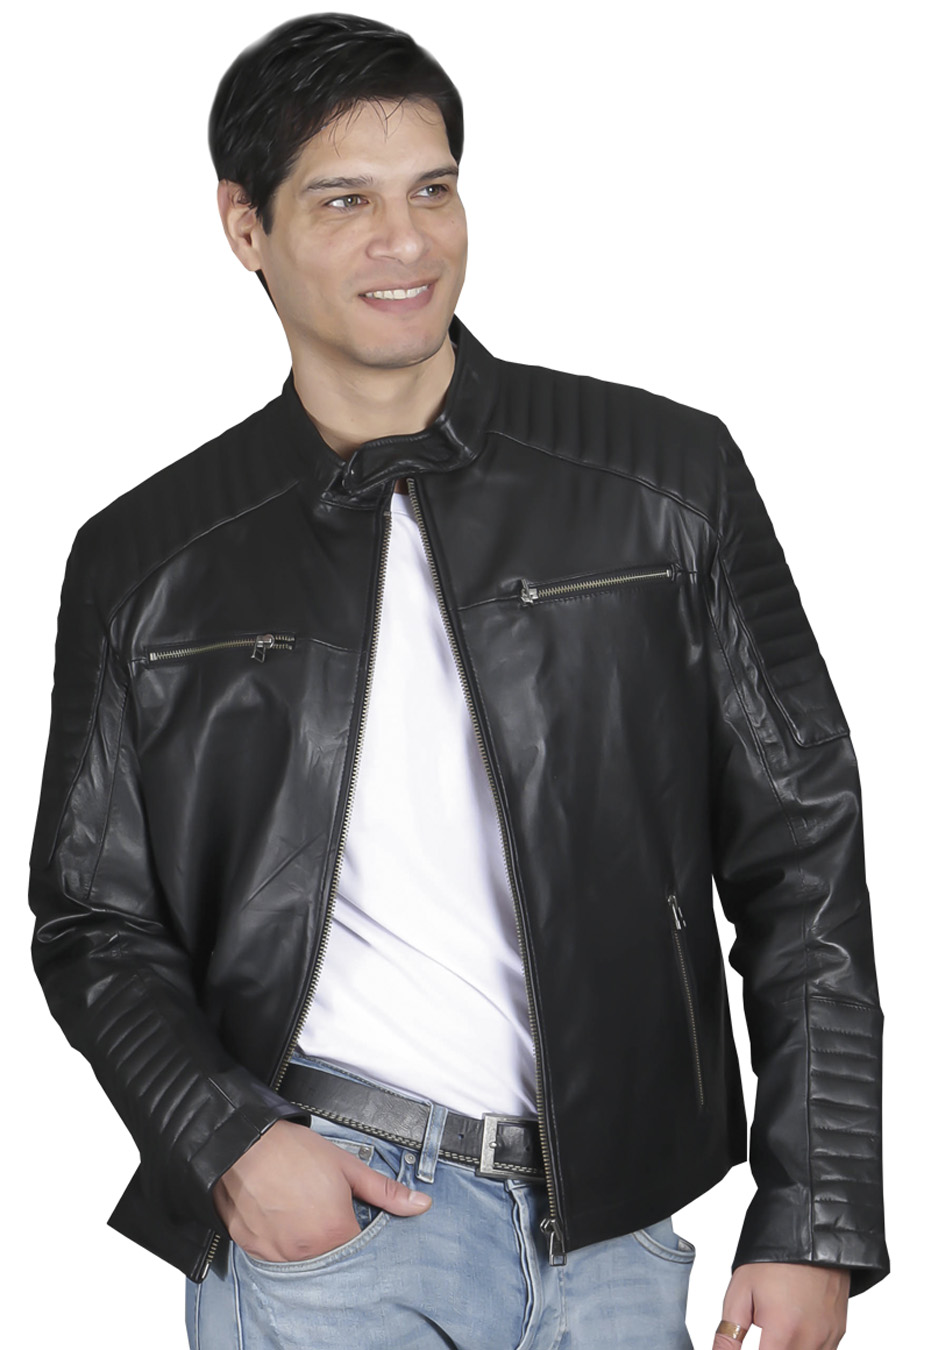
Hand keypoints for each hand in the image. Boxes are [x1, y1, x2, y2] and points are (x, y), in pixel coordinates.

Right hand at [213, 1119, 431, 1261]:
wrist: (244, 1143)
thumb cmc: (294, 1151)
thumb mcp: (347, 1166)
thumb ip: (385, 1191)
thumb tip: (421, 1205)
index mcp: (334, 1232)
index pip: (360, 1249)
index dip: (359, 1230)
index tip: (352, 1215)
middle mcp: (306, 1251)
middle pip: (331, 1257)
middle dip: (333, 1239)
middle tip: (322, 1209)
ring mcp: (278, 1254)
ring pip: (303, 1259)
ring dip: (307, 1242)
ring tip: (301, 1210)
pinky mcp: (255, 1250)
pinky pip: (276, 1256)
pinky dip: (282, 1241)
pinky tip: (281, 1215)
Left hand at [714, 1262, 849, 1348]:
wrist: (809, 1234)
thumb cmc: (773, 1260)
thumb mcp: (740, 1293)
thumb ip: (728, 1335)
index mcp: (783, 1331)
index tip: (754, 1344)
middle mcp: (811, 1340)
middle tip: (763, 1338)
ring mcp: (829, 1338)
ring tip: (776, 1333)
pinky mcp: (838, 1333)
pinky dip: (804, 1348)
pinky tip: (792, 1333)